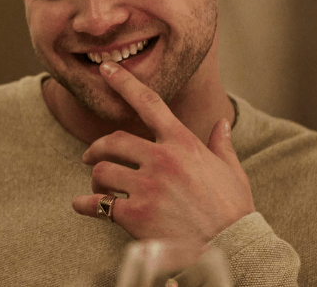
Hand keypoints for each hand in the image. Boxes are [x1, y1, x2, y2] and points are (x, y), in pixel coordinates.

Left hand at [72, 61, 254, 241]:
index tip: (106, 69)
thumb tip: (222, 124)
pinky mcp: (135, 214)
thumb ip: (221, 145)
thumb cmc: (233, 211)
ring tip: (98, 188)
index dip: (124, 83)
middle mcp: (162, 159)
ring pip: (103, 170)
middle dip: (97, 148)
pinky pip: (99, 204)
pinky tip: (82, 205)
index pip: (149, 103)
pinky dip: (86, 204)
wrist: (232, 248)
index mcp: (183, 143)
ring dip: (96, 178)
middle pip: (114, 140)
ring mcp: (147, 186)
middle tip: (90, 156)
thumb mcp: (232, 171)